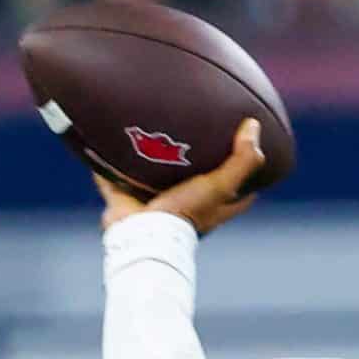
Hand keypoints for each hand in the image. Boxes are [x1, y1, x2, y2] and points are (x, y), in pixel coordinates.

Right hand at [96, 117, 263, 235]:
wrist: (142, 233)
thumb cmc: (186, 212)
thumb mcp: (221, 185)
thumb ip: (242, 160)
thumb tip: (254, 125)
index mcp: (211, 205)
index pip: (237, 188)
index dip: (243, 169)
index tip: (244, 146)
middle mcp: (184, 203)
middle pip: (193, 178)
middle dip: (193, 159)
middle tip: (193, 129)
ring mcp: (153, 201)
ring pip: (152, 174)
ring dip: (150, 156)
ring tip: (149, 126)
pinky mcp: (124, 197)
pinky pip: (112, 174)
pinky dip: (106, 160)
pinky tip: (104, 135)